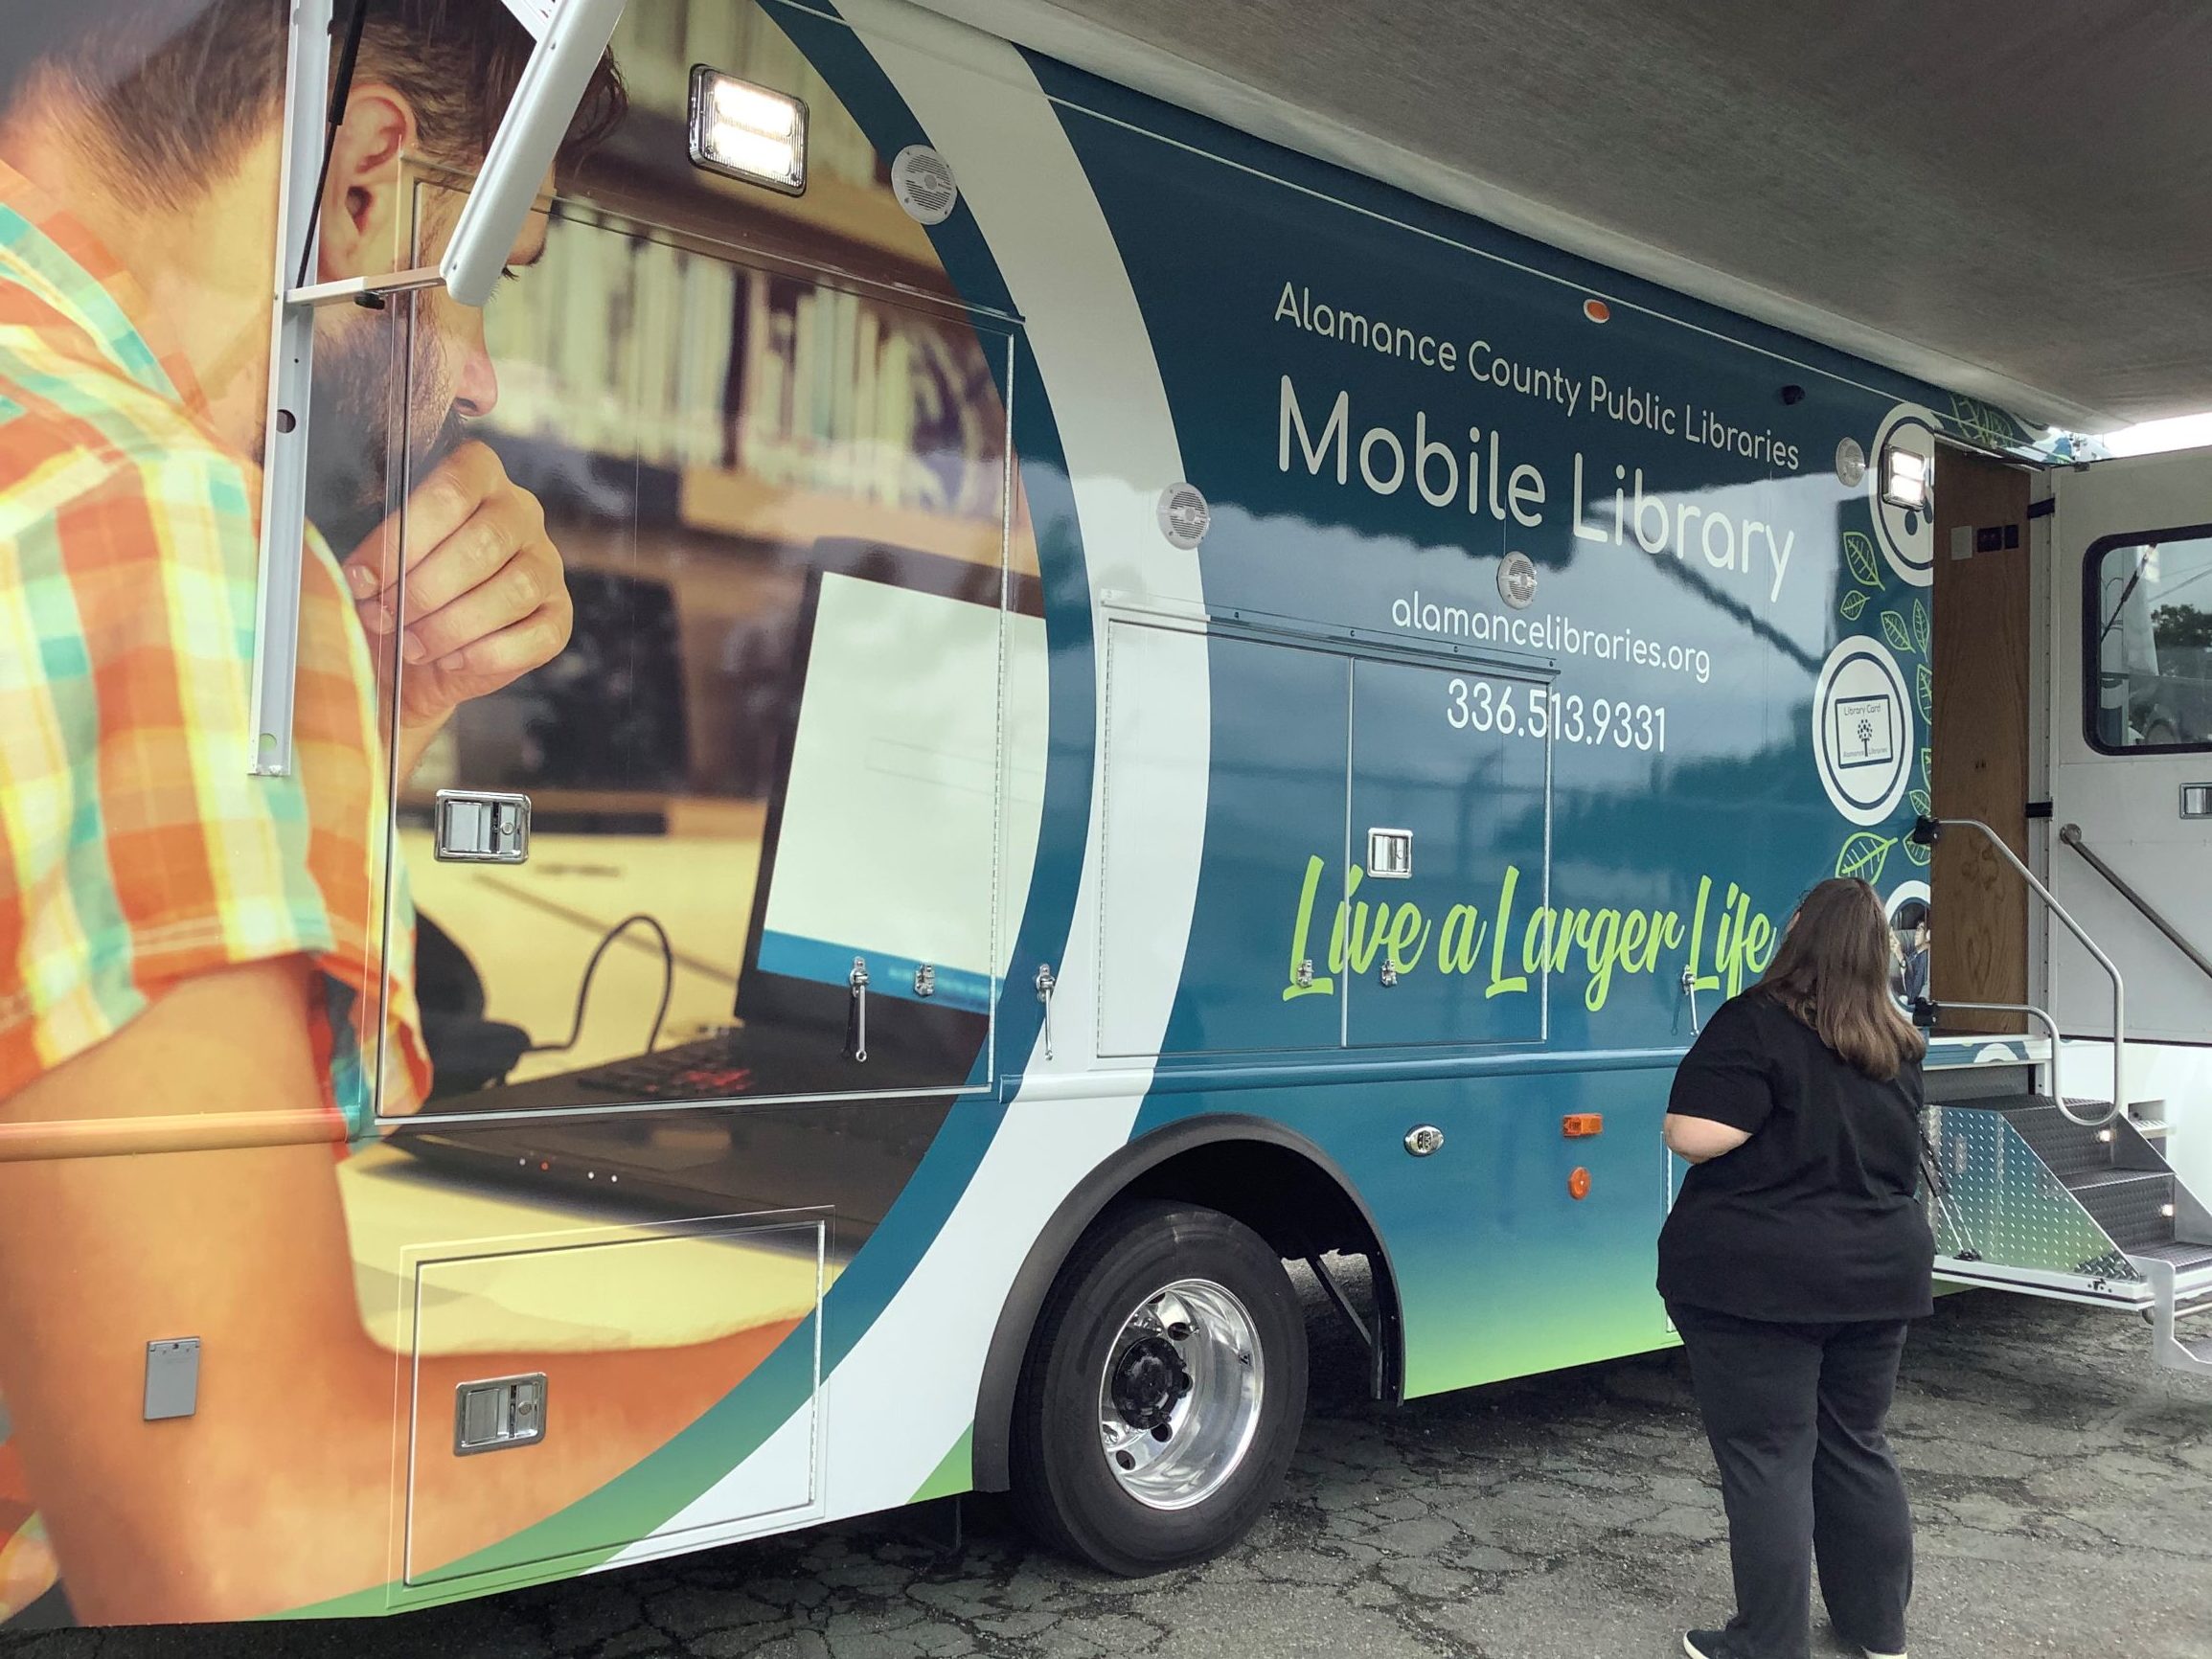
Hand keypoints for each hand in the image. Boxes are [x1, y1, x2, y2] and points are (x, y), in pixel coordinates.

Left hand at [341, 441, 571, 758]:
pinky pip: (535, 635)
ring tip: (413, 644)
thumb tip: (358, 575)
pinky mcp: (558, 617)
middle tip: (386, 615)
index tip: (363, 576)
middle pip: (485, 542)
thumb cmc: (393, 598)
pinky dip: (485, 654)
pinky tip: (451, 659)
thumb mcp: (372, 566)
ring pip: (513, 590)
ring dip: (453, 625)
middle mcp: (521, 513)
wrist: (414, 658)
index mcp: (478, 477)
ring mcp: (546, 566)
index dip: (405, 538)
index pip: (452, 490)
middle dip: (425, 588)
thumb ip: (367, 558)